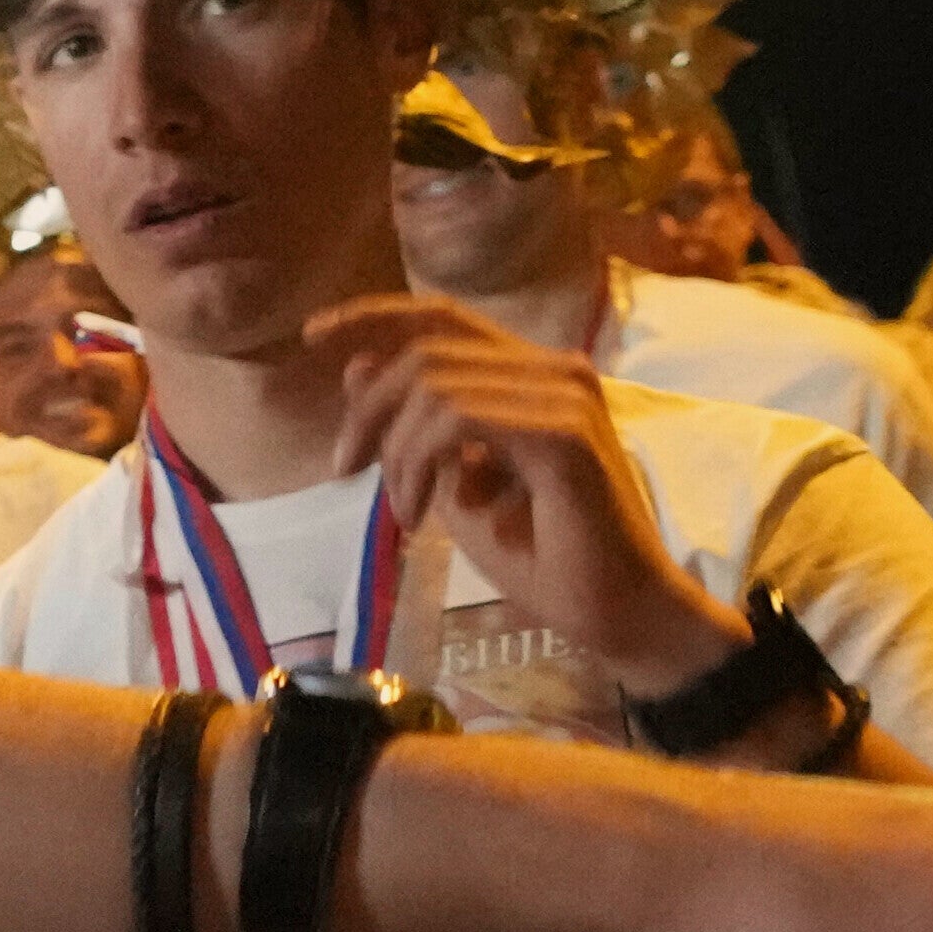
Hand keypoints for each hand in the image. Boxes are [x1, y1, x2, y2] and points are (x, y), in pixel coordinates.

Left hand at [307, 294, 732, 693]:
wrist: (620, 616)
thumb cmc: (548, 560)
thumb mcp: (455, 487)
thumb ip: (413, 427)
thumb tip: (356, 366)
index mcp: (534, 373)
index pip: (444, 318)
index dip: (374, 315)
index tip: (312, 336)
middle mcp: (556, 368)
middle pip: (429, 344)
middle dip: (369, 405)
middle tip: (343, 467)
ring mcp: (565, 395)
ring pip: (436, 381)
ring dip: (396, 450)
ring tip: (401, 512)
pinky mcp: (563, 434)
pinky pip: (459, 418)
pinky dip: (419, 462)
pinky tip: (418, 515)